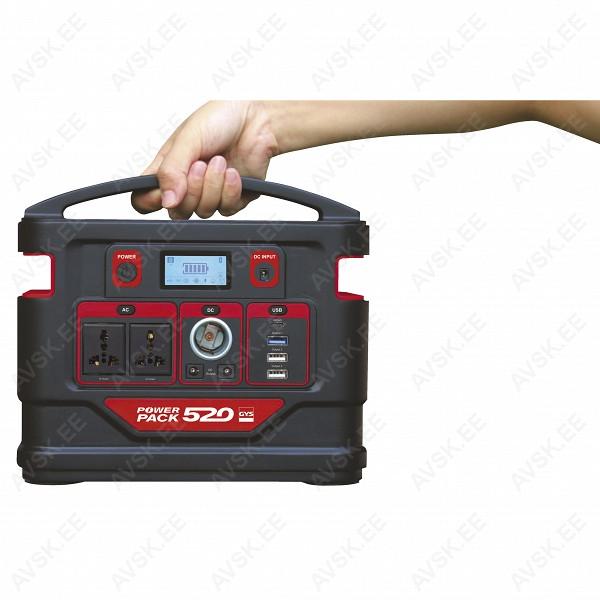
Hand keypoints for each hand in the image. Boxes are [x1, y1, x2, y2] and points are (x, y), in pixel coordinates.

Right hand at [131, 101, 278, 218]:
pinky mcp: (231, 199)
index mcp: (167, 168)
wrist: (257, 122)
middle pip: (177, 211)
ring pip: (202, 211)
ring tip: (220, 161)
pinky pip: (225, 209)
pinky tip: (234, 172)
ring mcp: (209, 194)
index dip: (151, 201)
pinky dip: (230, 189)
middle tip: (200, 164)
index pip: (145, 199)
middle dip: (191, 189)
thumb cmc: (221, 120)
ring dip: (213, 185)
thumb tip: (166, 201)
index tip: (164, 189)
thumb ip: (172, 170)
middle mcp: (186, 185)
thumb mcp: (189, 138)